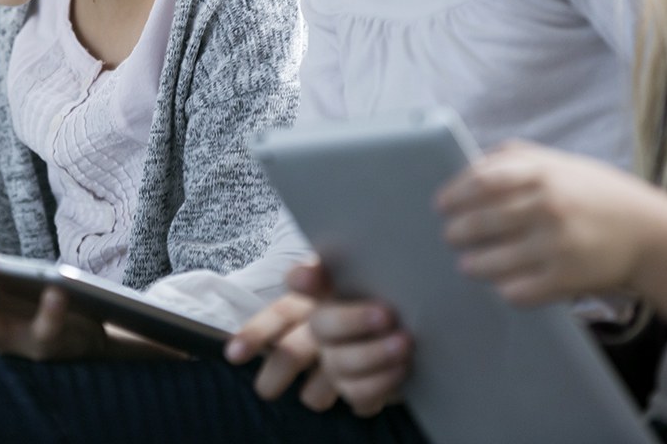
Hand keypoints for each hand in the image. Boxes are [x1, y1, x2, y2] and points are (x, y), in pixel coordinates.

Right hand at [225, 261, 409, 413]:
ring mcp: (334, 371)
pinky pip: (357, 398)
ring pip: (322, 382)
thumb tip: (297, 277)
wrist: (430, 313)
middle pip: (292, 353)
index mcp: (306, 306)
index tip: (236, 355)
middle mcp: (313, 342)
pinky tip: (402, 365)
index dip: (252, 337)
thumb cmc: (383, 284)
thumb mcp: (355, 268)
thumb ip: (323, 270)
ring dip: (367, 358)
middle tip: (363, 324)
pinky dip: (381, 382)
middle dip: (330, 338)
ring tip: (401, 341)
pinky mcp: (361, 393)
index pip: (271, 320)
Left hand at [438, 142, 666, 326]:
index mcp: (543, 174)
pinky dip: (503, 289)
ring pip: (492, 261)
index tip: (441, 205)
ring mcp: (555, 246)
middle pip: (480, 223)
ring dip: (472, 264)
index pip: (480, 182)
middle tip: (451, 236)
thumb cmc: (599, 195)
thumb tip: (469, 166)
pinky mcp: (565, 280)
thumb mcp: (561, 163)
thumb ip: (516, 158)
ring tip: (468, 263)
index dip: (454, 194)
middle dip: (457, 232)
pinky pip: (517, 291)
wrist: (653, 235)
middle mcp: (547, 207)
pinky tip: (502, 283)